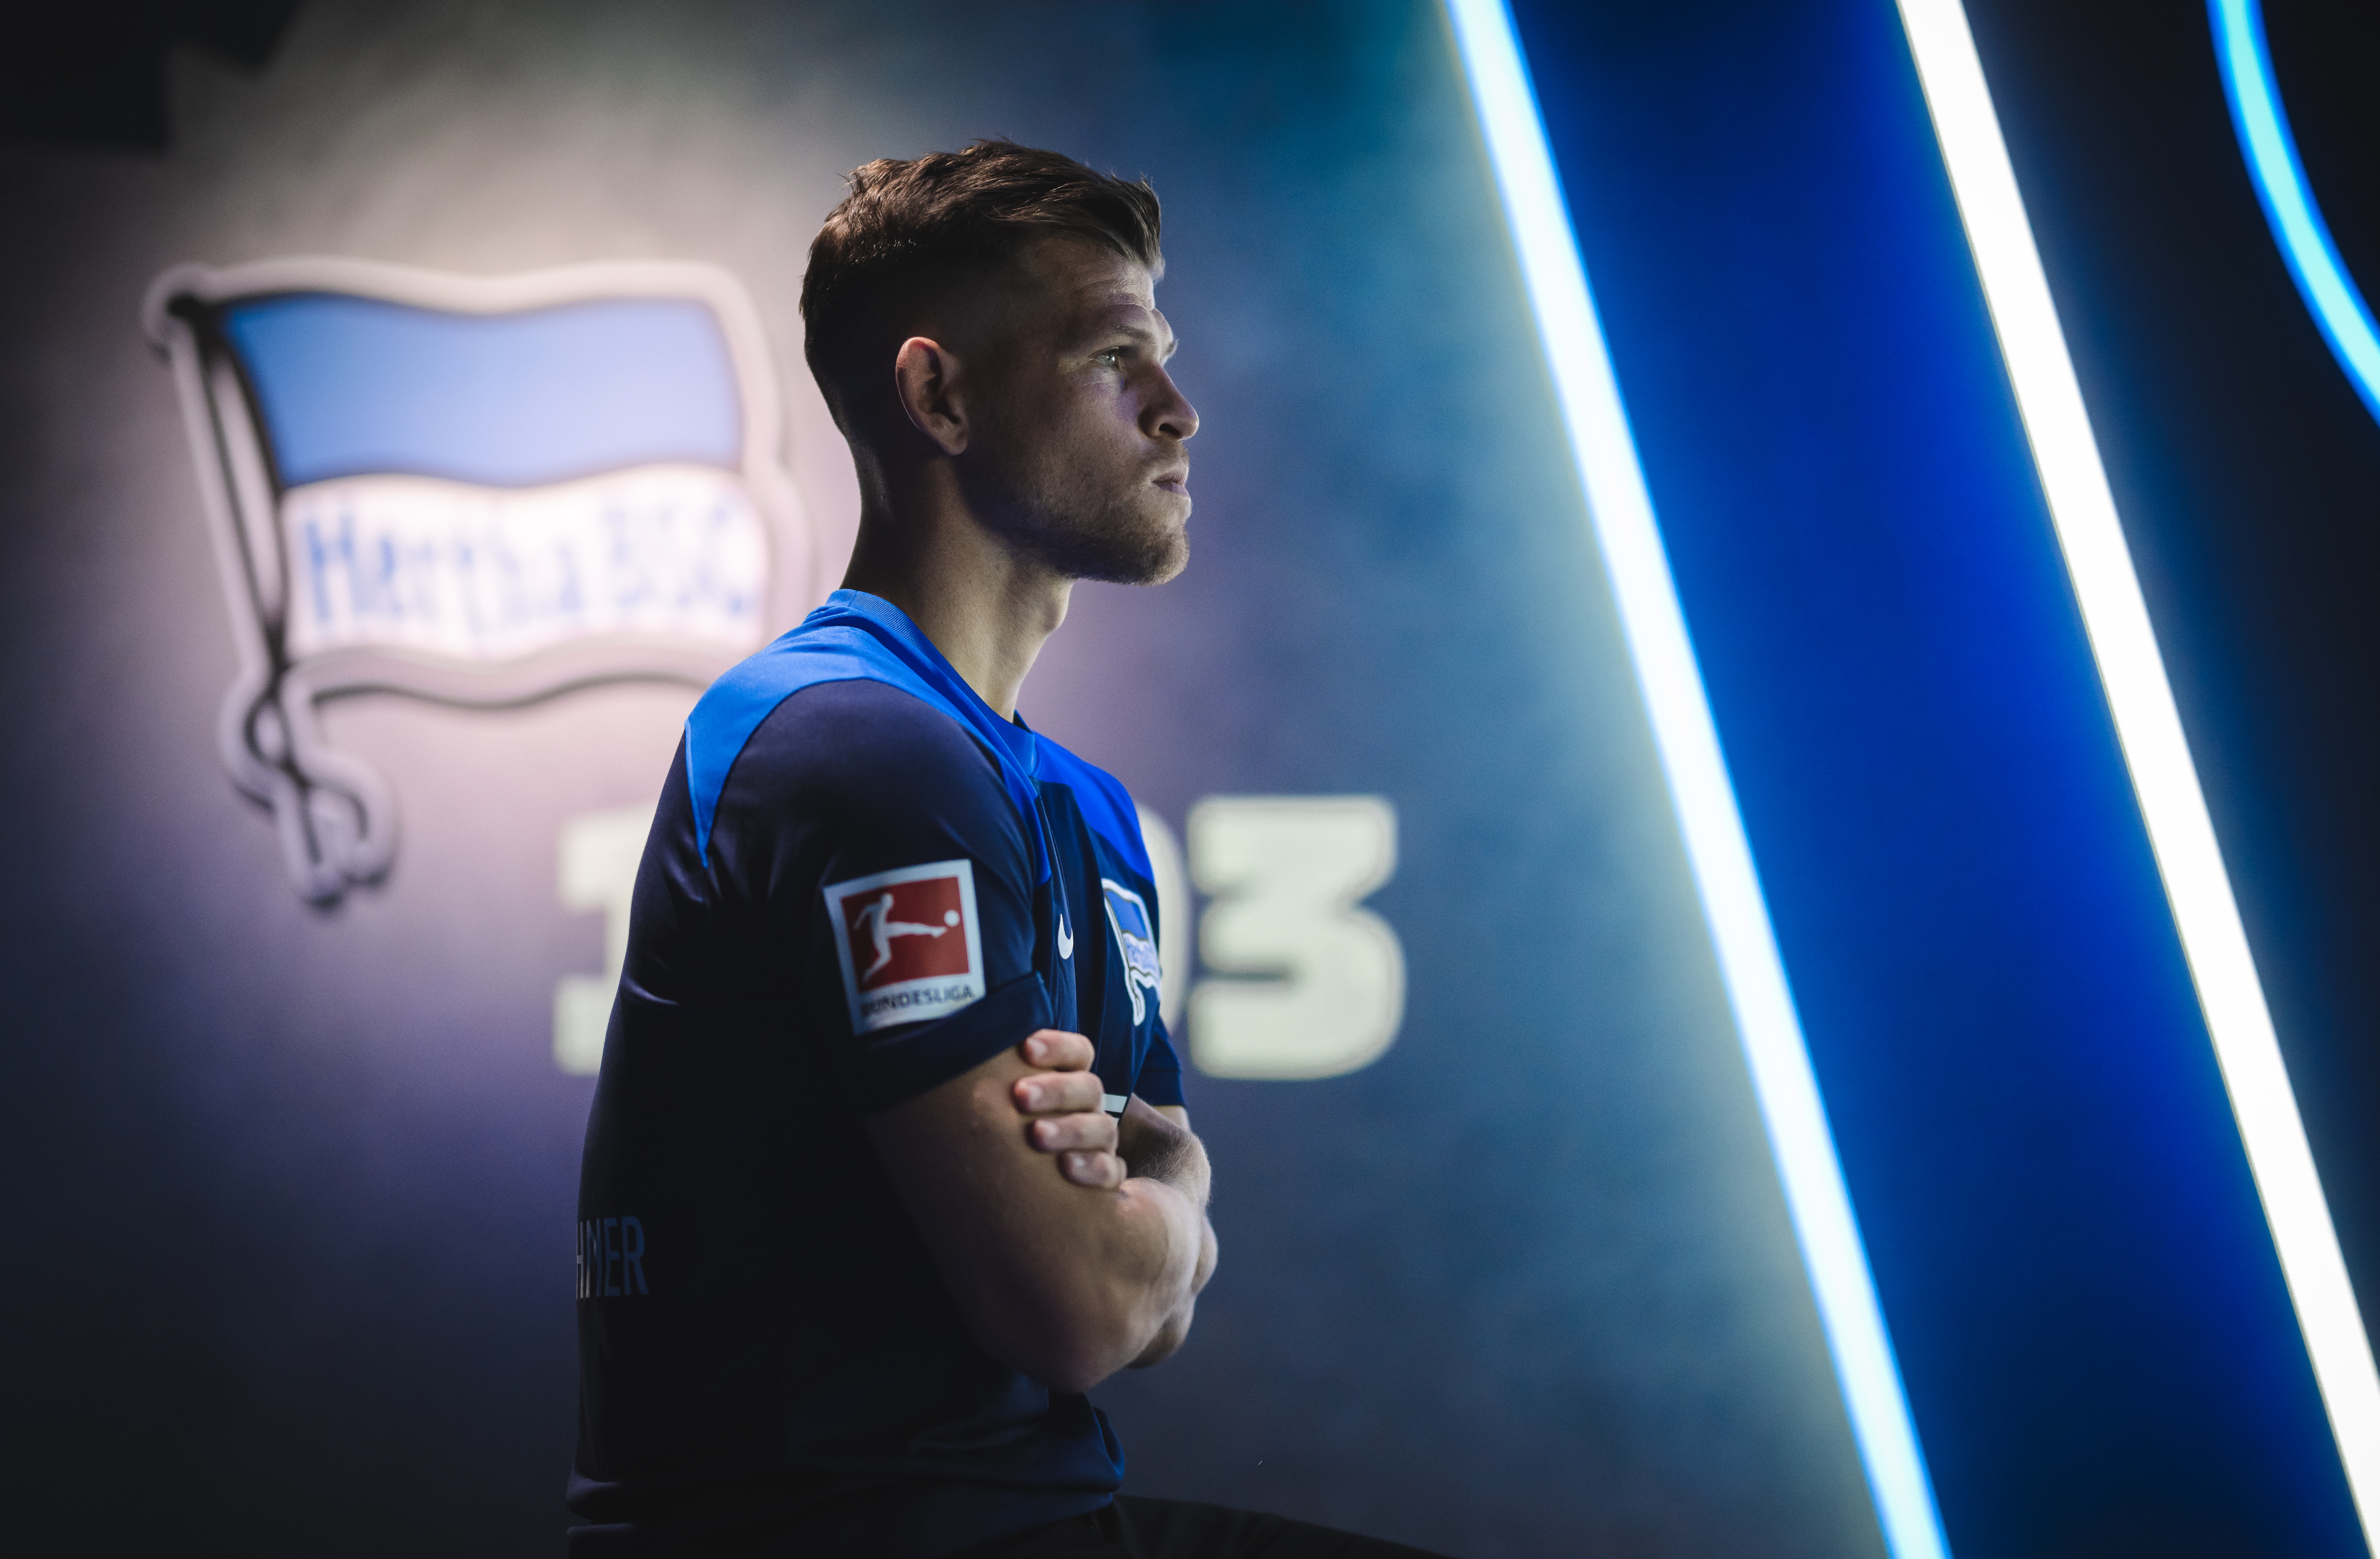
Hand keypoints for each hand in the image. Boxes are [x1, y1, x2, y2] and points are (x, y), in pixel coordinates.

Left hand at [1011, 1029, 1123, 1189]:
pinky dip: (1091, 1166)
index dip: (1057, 1046)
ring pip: (1102, 1127)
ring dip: (1070, 1129)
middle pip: (1088, 1087)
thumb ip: (996, 1079)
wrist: (1026, 1186)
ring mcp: (1102, 1141)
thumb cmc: (1008, 1131)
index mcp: (1070, 1080)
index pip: (1077, 1052)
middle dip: (1055, 1090)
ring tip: (1036, 1134)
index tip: (1026, 1047)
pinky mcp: (1107, 1175)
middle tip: (1020, 1095)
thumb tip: (965, 1046)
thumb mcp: (1003, 1102)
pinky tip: (1065, 1167)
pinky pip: (1110, 1170)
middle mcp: (1090, 1107)